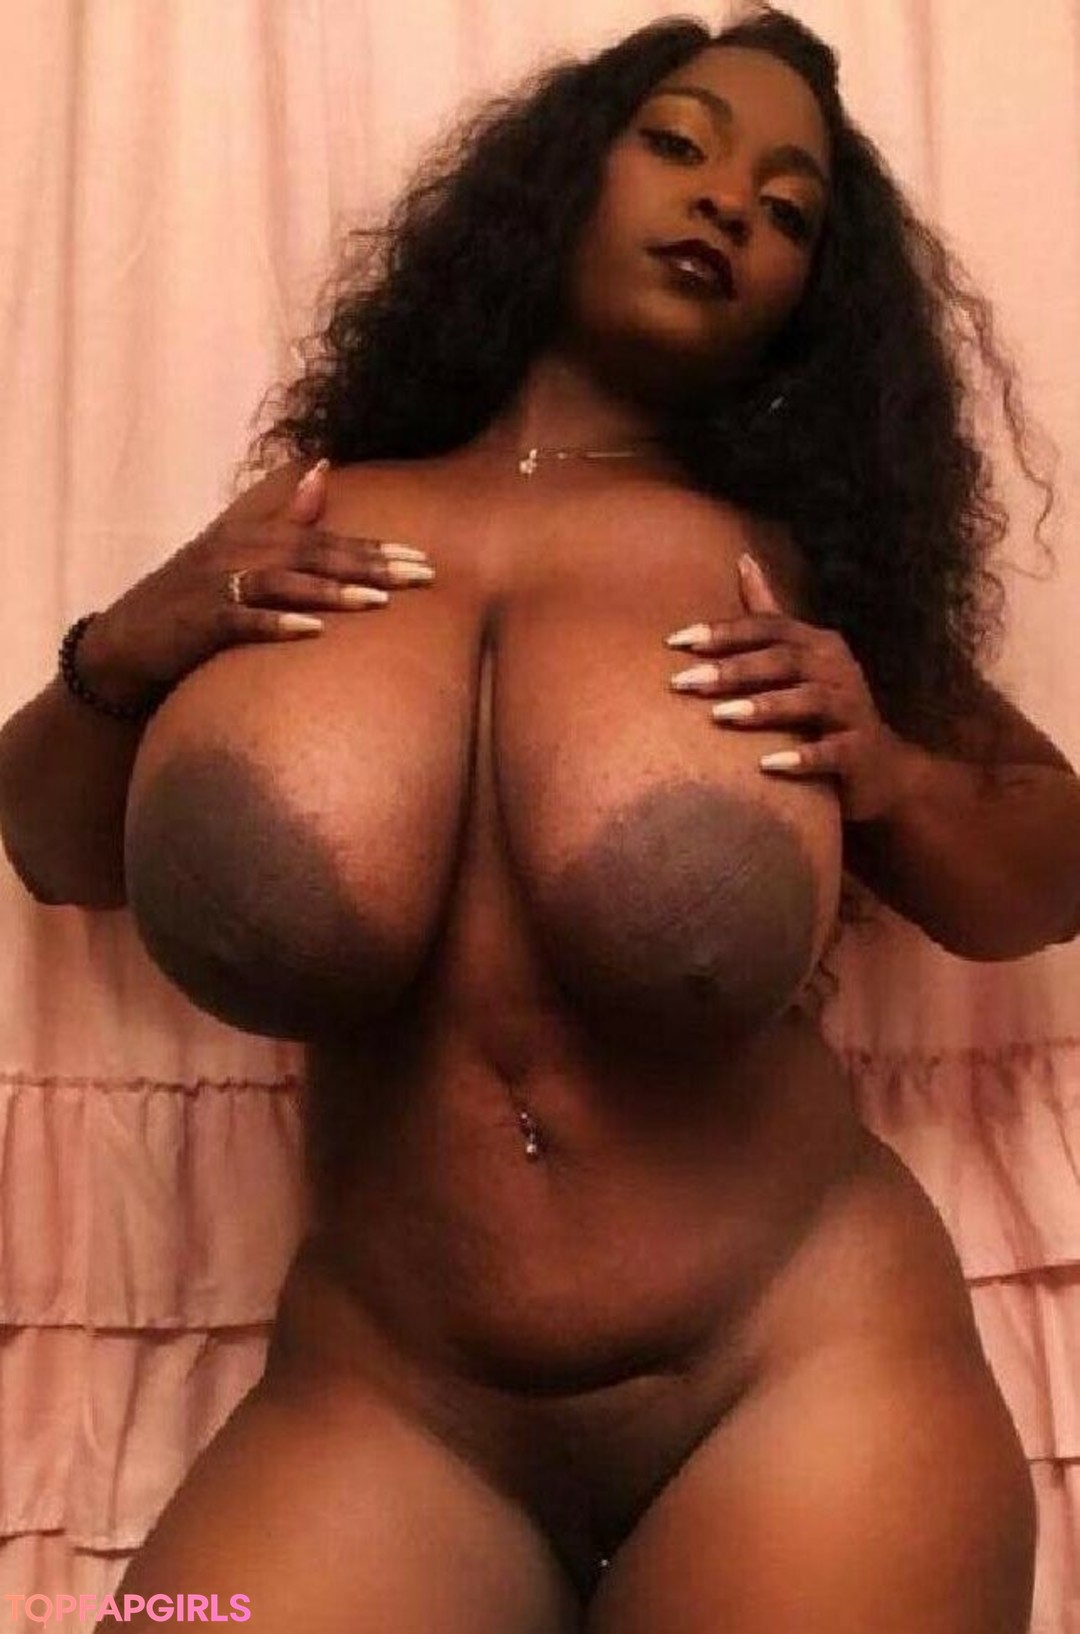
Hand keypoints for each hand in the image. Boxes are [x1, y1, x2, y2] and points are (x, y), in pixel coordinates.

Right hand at [79, 460, 433, 706]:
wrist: (125, 644)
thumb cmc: (192, 601)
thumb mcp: (237, 553)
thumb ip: (283, 516)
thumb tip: (324, 468)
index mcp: (252, 536)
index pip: (324, 538)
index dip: (374, 547)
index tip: (424, 558)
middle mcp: (236, 553)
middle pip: (312, 554)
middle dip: (369, 563)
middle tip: (422, 575)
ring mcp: (216, 586)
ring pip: (283, 582)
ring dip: (331, 591)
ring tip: (378, 600)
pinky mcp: (199, 622)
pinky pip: (242, 621)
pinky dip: (276, 624)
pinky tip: (312, 632)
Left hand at [665, 551, 910, 822]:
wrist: (881, 766)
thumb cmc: (826, 705)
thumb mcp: (800, 656)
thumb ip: (768, 612)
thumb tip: (743, 558)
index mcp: (817, 643)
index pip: (767, 627)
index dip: (723, 631)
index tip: (675, 641)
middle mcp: (837, 668)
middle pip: (783, 660)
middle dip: (732, 669)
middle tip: (683, 681)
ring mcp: (851, 709)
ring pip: (808, 701)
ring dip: (765, 707)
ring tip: (720, 716)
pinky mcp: (859, 750)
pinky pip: (832, 752)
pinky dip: (803, 756)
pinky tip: (767, 765)